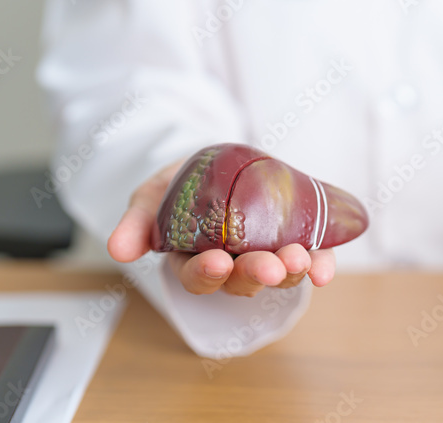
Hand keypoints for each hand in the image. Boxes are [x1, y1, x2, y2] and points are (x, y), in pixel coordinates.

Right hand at [107, 159, 335, 296]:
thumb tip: (117, 250)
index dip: (207, 274)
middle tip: (269, 266)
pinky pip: (310, 259)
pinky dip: (320, 266)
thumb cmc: (183, 184)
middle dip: (255, 274)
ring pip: (277, 273)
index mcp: (193, 259)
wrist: (220, 163)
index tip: (216, 263)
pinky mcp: (294, 243)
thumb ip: (137, 221)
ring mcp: (265, 255)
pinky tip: (325, 269)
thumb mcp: (153, 195)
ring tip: (300, 260)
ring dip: (290, 271)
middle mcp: (232, 265)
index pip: (197, 277)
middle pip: (241, 281)